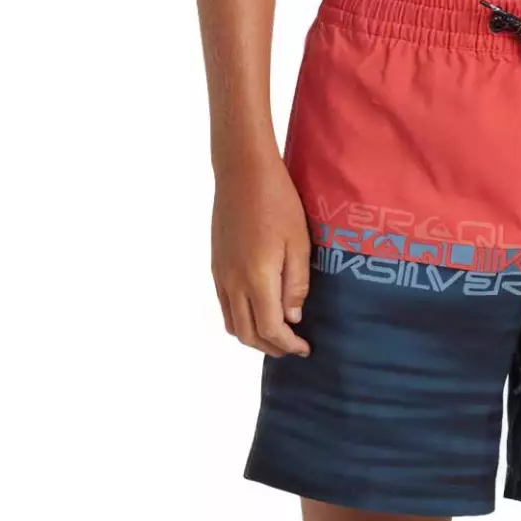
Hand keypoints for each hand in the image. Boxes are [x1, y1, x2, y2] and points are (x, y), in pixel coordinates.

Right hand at [211, 150, 310, 356]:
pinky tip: (259, 312)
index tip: (305, 348)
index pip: (270, 329)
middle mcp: (233, 282)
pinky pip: (224, 306)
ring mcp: (221, 275)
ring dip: (254, 337)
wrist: (242, 172)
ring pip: (232, 324)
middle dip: (272, 347)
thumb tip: (293, 318)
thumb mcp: (299, 244)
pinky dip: (241, 320)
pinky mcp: (215, 266)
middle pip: (248, 334)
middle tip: (293, 347)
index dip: (288, 345)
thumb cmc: (278, 202)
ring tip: (277, 334)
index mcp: (257, 279)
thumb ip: (296, 285)